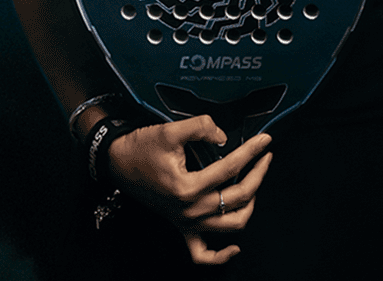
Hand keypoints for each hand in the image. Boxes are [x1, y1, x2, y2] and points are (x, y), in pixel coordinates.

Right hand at [106, 115, 273, 264]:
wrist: (117, 162)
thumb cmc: (140, 148)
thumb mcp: (170, 130)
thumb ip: (202, 127)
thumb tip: (224, 137)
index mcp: (188, 187)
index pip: (231, 169)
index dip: (252, 152)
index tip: (265, 141)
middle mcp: (189, 210)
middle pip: (238, 198)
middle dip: (258, 175)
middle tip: (265, 157)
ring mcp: (185, 222)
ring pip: (230, 226)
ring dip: (249, 207)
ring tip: (254, 185)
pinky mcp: (180, 227)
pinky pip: (201, 254)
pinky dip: (220, 255)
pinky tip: (234, 247)